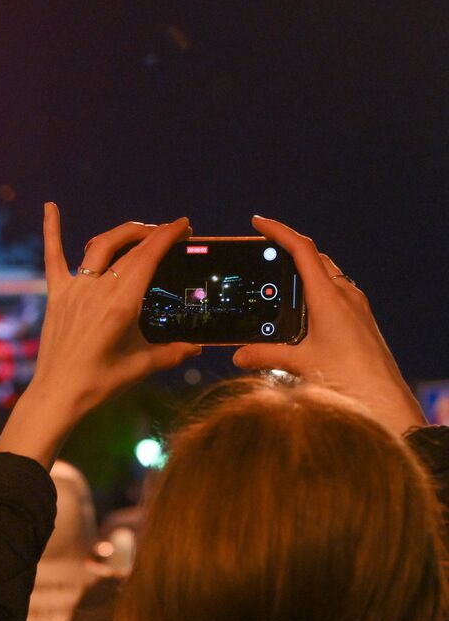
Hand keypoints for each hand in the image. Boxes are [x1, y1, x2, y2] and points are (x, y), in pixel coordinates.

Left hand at [0, 204, 200, 466]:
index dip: (167, 236)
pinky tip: (49, 206)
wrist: (58, 394)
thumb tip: (198, 346)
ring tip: (139, 231)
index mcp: (121, 303)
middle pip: (128, 248)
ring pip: (99, 246)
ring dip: (122, 233)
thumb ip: (173, 352)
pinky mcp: (56, 295)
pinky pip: (53, 257)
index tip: (183, 225)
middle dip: (152, 234)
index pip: (149, 257)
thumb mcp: (143, 366)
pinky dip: (52, 230)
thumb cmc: (100, 383)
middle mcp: (97, 290)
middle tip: (169, 232)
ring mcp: (74, 290)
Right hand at [232, 216, 425, 433]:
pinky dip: (317, 287)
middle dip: (289, 247)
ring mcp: (356, 306)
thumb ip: (265, 356)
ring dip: (305, 267)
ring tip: (280, 276)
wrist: (384, 398)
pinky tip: (304, 308)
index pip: (302, 250)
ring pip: (328, 273)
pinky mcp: (361, 319)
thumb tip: (237, 355)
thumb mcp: (300, 364)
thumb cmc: (348, 378)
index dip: (279, 231)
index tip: (258, 222)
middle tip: (264, 248)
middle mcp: (345, 295)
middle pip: (315, 257)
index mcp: (329, 297)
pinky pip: (337, 291)